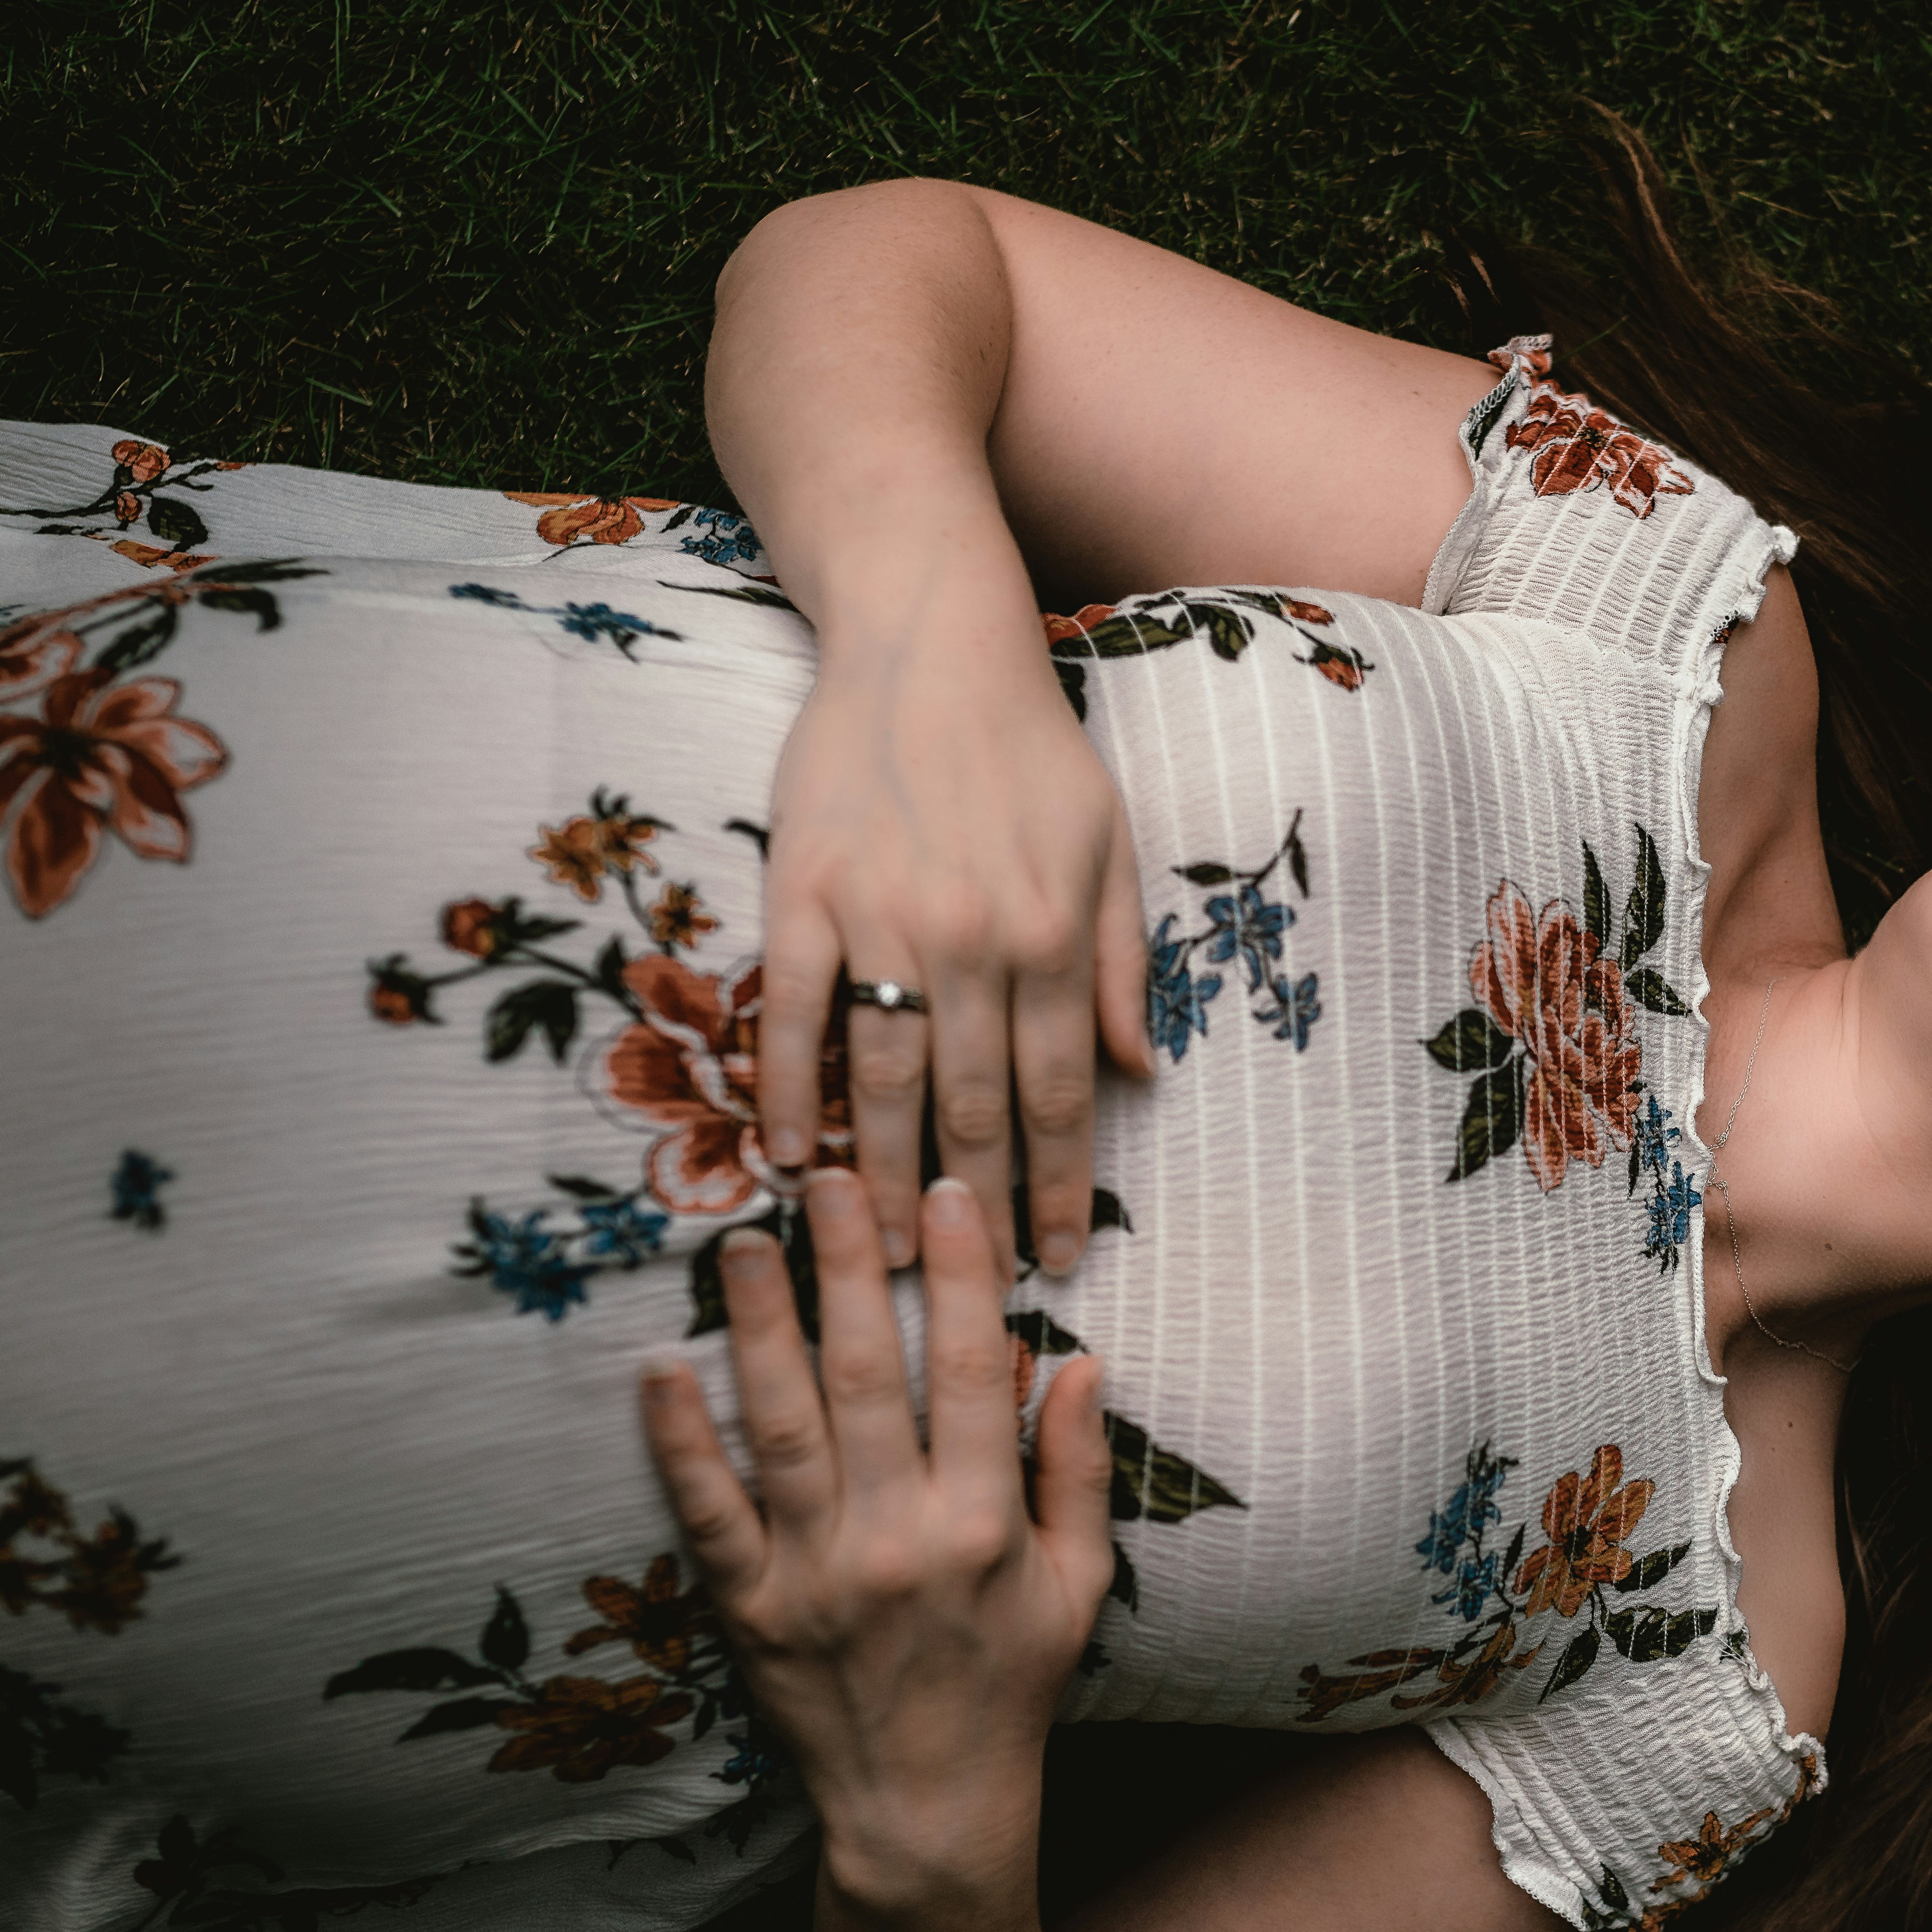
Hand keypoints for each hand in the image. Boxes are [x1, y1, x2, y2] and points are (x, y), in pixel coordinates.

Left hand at [642, 1168, 1118, 1906]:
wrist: (931, 1809)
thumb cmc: (1013, 1688)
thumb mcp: (1081, 1586)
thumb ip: (1082, 1473)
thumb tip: (1081, 1361)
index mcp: (986, 1524)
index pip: (973, 1368)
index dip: (959, 1273)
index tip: (944, 1193)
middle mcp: (900, 1538)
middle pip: (867, 1374)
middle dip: (846, 1266)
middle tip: (825, 1177)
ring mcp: (818, 1572)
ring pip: (782, 1423)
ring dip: (759, 1324)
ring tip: (739, 1241)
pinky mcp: (752, 1609)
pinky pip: (708, 1511)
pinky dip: (680, 1441)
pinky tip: (661, 1368)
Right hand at [755, 645, 1152, 1271]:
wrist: (930, 642)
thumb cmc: (1030, 748)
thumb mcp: (1110, 847)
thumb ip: (1124, 964)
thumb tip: (1140, 1074)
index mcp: (1053, 935)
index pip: (1061, 1095)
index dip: (1060, 1187)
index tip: (1059, 1259)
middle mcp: (974, 938)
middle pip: (974, 1107)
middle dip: (977, 1209)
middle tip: (970, 1289)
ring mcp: (884, 918)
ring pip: (885, 1077)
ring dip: (885, 1176)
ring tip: (888, 1254)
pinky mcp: (806, 893)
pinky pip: (798, 1013)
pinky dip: (791, 1092)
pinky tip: (792, 1161)